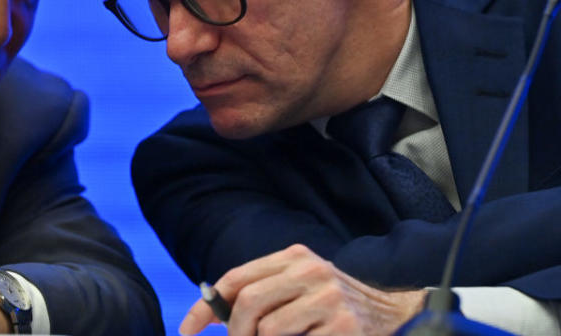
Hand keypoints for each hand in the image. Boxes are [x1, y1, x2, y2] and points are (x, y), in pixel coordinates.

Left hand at [180, 244, 426, 335]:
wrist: (397, 309)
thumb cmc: (335, 303)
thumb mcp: (300, 285)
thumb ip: (264, 293)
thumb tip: (216, 318)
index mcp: (294, 257)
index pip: (236, 279)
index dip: (206, 307)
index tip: (188, 331)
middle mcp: (310, 271)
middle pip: (248, 303)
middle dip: (234, 332)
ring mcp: (328, 298)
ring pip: (268, 329)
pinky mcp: (343, 325)